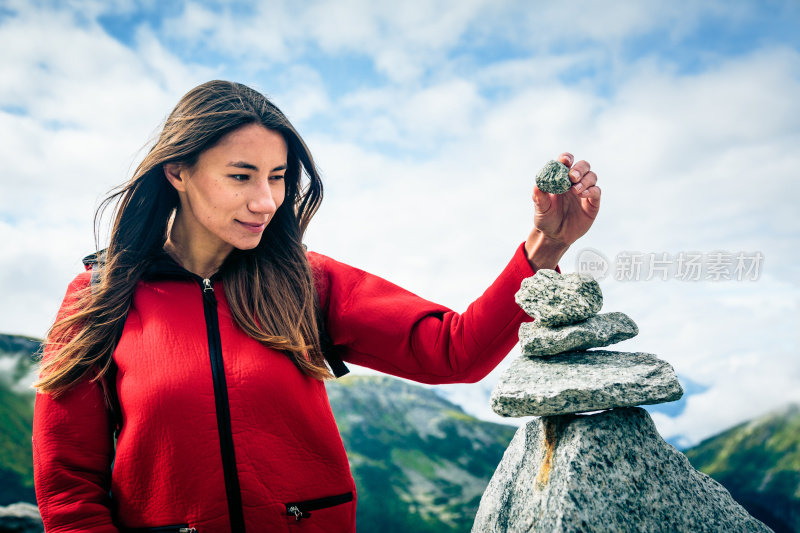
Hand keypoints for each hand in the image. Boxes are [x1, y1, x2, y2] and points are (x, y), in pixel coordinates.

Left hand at [524, 152, 601, 268]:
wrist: (555, 236)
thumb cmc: (546, 219)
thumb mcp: (540, 209)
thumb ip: (539, 197)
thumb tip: (536, 186)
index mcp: (560, 178)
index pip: (566, 162)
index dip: (567, 158)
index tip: (565, 161)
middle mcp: (574, 182)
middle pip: (583, 166)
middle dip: (579, 168)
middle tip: (572, 177)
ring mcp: (584, 191)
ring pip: (591, 176)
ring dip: (584, 180)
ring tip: (575, 190)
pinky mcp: (592, 203)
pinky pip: (596, 191)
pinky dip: (591, 190)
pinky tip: (582, 195)